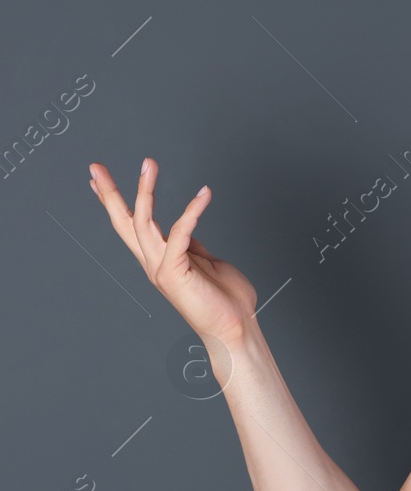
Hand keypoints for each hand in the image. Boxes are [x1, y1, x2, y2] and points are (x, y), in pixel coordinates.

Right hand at [89, 157, 258, 344]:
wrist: (235, 327)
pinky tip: (204, 194)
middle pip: (124, 222)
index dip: (114, 202)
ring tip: (148, 163)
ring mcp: (161, 268)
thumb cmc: (224, 297)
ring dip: (145, 190)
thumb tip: (184, 228)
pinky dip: (192, 211)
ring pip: (144, 221)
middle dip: (109, 193)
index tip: (98, 181)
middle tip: (95, 166)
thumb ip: (190, 245)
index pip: (130, 225)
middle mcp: (153, 263)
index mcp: (158, 259)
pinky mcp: (174, 272)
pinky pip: (181, 232)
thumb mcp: (203, 261)